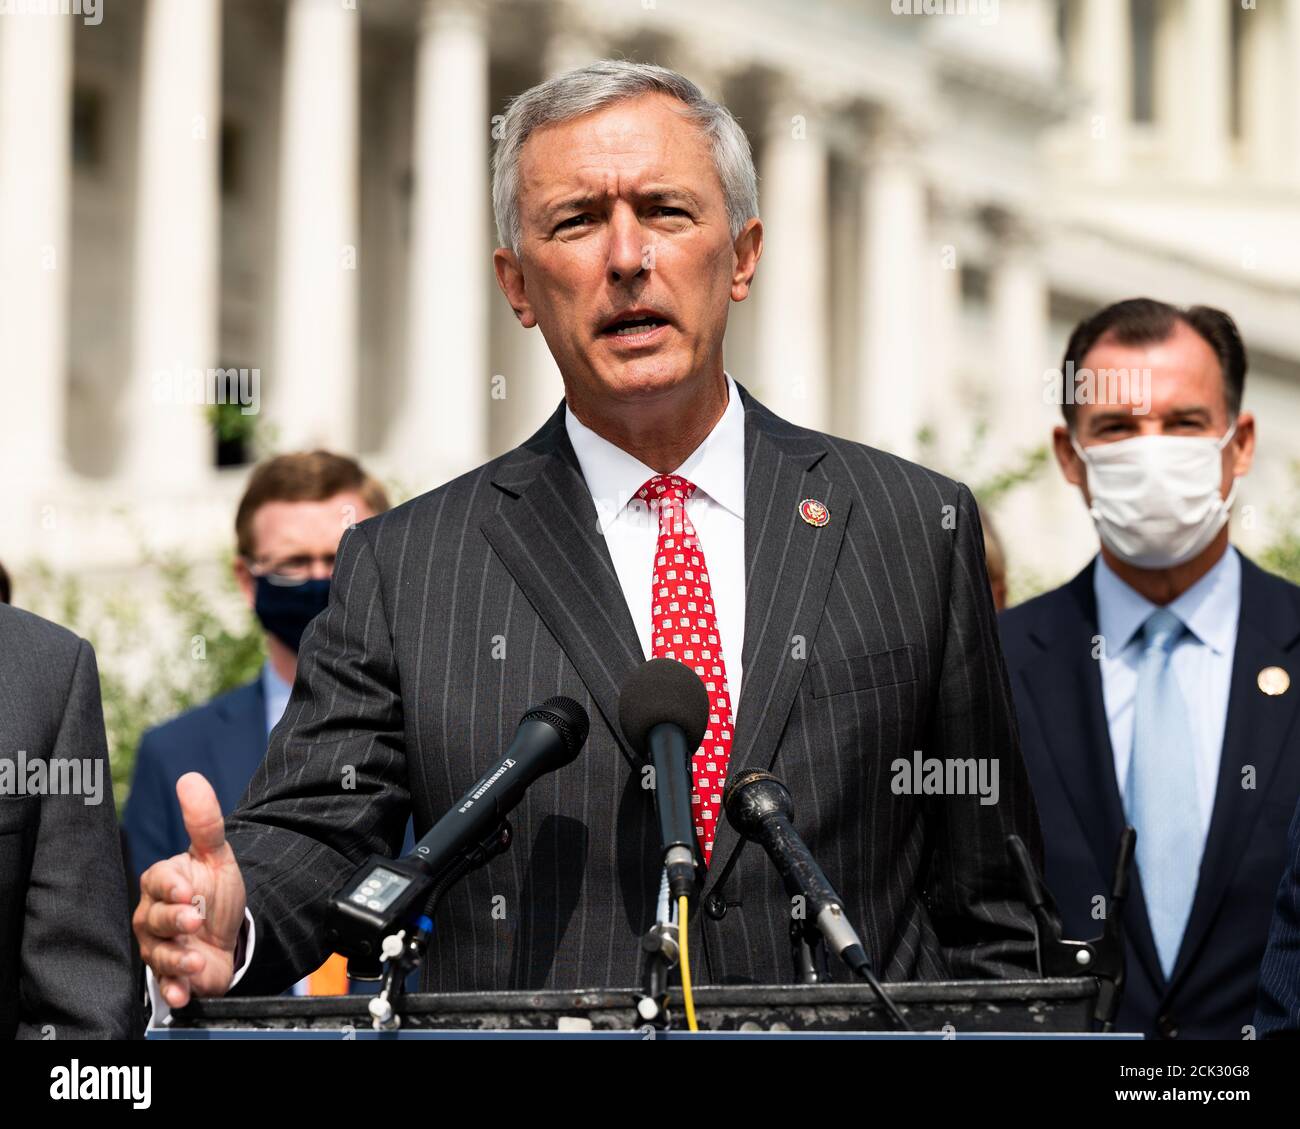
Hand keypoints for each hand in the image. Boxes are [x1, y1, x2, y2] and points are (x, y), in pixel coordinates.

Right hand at [133, 772, 246, 1007]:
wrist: (230, 935)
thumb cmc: (217, 892)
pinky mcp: (171, 974)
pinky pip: (165, 984)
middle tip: (195, 921)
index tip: (187, 889)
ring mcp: (159, 946)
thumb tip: (190, 778)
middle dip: (174, 920)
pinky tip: (184, 991)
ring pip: (158, 952)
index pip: (157, 880)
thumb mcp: (217, 855)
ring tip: (196, 960)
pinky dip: (174, 989)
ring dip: (177, 958)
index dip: (170, 886)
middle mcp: (153, 915)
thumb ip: (204, 821)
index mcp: (162, 883)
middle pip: (154, 918)